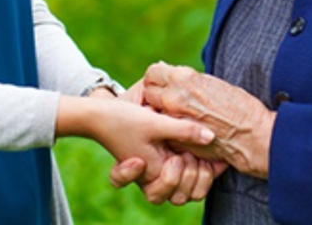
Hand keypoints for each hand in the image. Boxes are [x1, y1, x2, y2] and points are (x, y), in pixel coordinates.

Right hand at [105, 77, 226, 204]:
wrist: (100, 115)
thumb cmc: (123, 118)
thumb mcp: (155, 122)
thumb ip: (184, 130)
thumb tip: (212, 137)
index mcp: (151, 174)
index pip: (178, 189)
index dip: (186, 172)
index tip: (178, 155)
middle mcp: (154, 178)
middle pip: (181, 195)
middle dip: (190, 176)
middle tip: (184, 155)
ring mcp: (157, 172)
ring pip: (184, 191)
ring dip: (192, 176)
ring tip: (188, 155)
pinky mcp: (161, 162)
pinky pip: (183, 177)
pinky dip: (195, 171)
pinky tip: (199, 156)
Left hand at [143, 62, 275, 178]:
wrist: (253, 137)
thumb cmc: (239, 107)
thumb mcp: (212, 83)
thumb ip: (189, 80)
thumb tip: (174, 76)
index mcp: (185, 79)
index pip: (153, 72)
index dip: (158, 77)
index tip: (164, 82)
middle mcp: (174, 97)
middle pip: (148, 91)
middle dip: (155, 93)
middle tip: (167, 99)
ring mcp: (174, 120)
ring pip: (154, 111)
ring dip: (160, 111)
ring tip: (175, 114)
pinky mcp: (177, 139)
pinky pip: (164, 129)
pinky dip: (168, 128)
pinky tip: (181, 129)